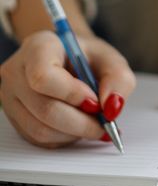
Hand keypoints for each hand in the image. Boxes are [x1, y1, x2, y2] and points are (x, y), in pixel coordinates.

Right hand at [0, 30, 135, 147]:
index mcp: (39, 46)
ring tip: (92, 124)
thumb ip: (119, 79)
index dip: (72, 94)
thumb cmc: (87, 58)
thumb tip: (111, 107)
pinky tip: (77, 126)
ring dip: (74, 133)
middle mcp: (18, 71)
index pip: (43, 76)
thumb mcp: (110, 59)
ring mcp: (11, 96)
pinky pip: (38, 139)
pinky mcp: (14, 117)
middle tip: (104, 124)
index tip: (95, 101)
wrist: (69, 61)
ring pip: (41, 129)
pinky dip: (64, 138)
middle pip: (44, 108)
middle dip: (81, 122)